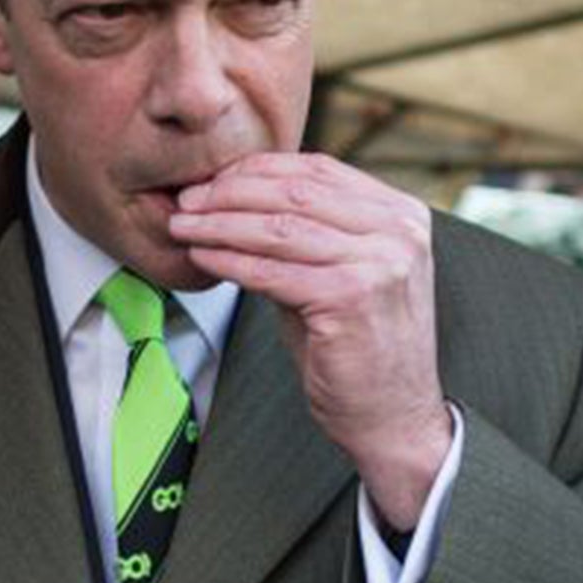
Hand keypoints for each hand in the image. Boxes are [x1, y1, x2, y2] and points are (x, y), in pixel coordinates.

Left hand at [169, 153, 449, 527]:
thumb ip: (304, 231)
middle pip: (294, 191)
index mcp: (400, 213)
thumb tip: (232, 197)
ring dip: (218, 224)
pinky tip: (201, 257)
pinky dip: (229, 260)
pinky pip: (272, 270)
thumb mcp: (338, 270)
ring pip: (278, 227)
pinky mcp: (351, 297)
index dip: (256, 169)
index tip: (212, 179)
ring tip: (182, 225)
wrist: (393, 413)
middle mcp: (398, 231)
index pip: (317, 169)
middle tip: (186, 199)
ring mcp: (379, 263)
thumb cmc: (356, 343)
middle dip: (229, 193)